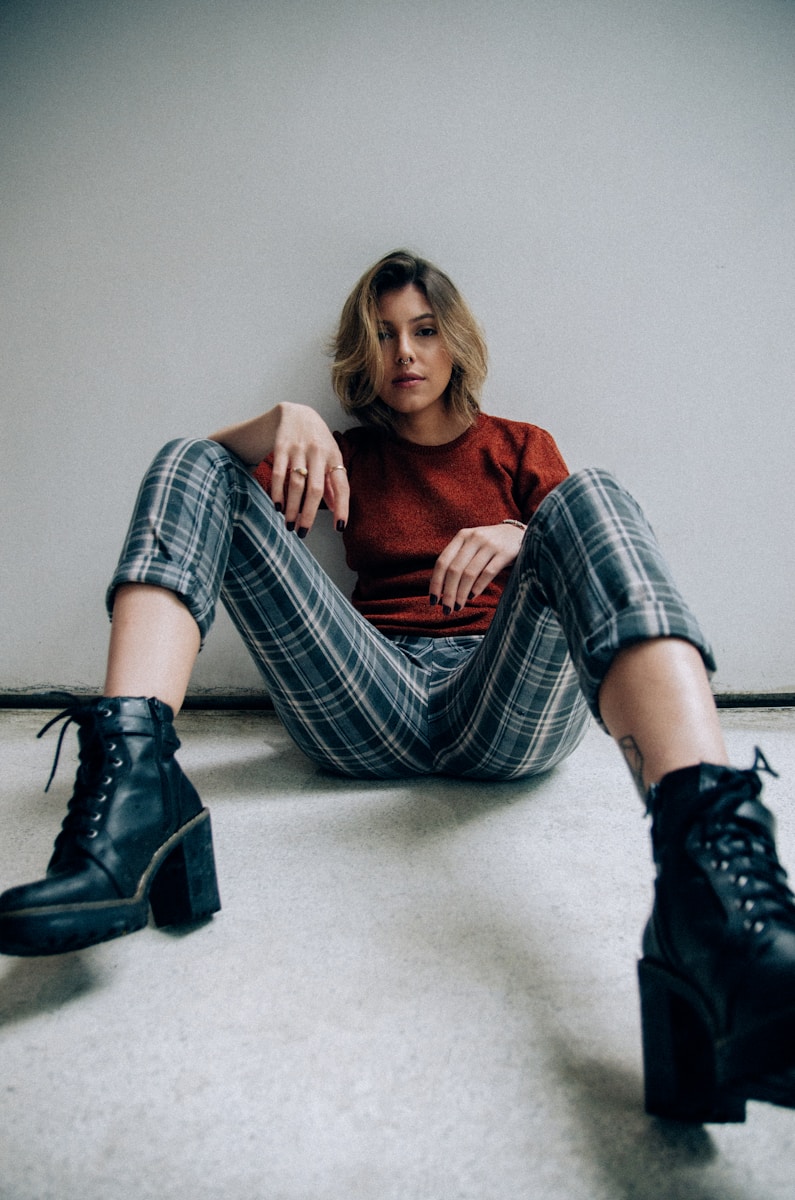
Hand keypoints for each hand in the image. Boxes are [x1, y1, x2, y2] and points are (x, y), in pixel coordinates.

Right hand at [269, 404, 348, 533]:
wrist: (296, 412)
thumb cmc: (317, 442)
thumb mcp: (330, 458)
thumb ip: (332, 484)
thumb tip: (335, 510)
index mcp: (334, 458)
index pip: (342, 486)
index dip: (342, 507)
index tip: (340, 527)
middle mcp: (318, 453)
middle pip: (315, 489)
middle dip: (309, 514)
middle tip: (303, 532)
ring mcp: (299, 449)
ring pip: (296, 484)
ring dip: (292, 507)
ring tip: (289, 524)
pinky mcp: (281, 446)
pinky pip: (278, 474)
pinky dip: (277, 492)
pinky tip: (278, 506)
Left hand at [429, 523, 524, 612]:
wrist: (517, 534)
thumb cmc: (489, 546)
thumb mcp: (471, 546)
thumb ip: (458, 561)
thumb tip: (441, 591)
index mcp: (462, 536)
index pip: (442, 561)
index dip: (436, 583)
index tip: (433, 600)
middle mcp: (474, 538)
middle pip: (455, 570)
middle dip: (448, 593)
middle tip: (446, 609)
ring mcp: (490, 545)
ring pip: (470, 573)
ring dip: (461, 593)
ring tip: (458, 607)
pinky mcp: (505, 553)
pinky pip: (488, 573)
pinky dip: (478, 587)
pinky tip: (472, 597)